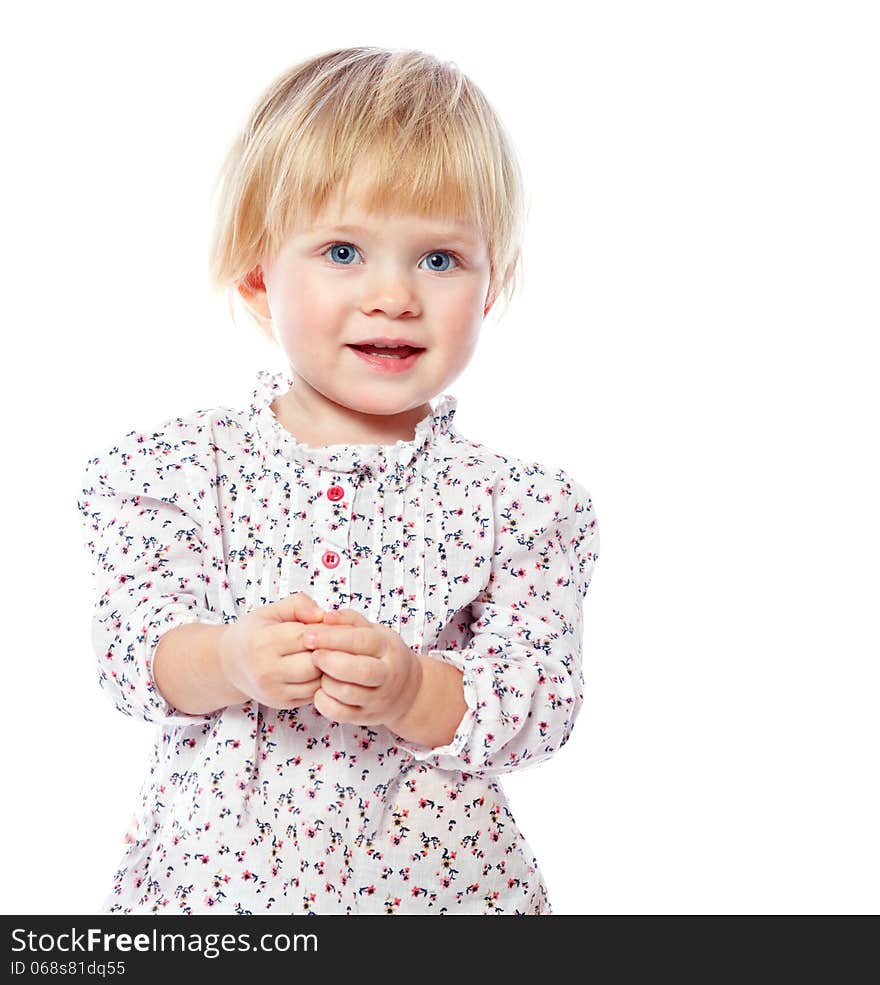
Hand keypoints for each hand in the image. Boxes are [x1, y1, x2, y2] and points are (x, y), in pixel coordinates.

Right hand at [218, 591, 327, 710]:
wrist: (231, 664)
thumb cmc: (254, 633)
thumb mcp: (271, 611)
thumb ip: (297, 605)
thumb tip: (321, 615)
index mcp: (263, 642)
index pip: (306, 636)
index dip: (325, 630)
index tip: (332, 625)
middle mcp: (266, 670)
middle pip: (314, 663)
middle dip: (328, 651)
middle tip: (333, 642)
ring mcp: (274, 691)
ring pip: (317, 681)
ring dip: (328, 668)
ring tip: (327, 655)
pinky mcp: (282, 704)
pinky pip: (313, 694)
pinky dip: (321, 682)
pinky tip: (318, 669)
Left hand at [302, 607, 422, 727]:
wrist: (407, 691)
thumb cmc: (384, 655)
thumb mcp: (374, 631)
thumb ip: (350, 621)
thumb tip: (326, 616)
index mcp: (388, 648)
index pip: (361, 641)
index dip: (332, 638)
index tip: (309, 635)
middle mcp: (387, 675)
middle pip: (360, 670)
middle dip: (330, 661)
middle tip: (313, 655)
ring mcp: (377, 699)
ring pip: (347, 693)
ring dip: (326, 681)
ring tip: (321, 672)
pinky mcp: (365, 717)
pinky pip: (339, 714)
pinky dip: (324, 702)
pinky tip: (322, 690)